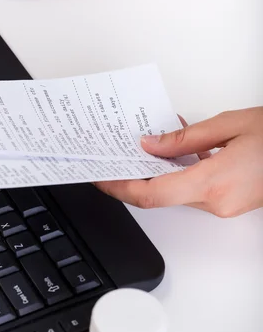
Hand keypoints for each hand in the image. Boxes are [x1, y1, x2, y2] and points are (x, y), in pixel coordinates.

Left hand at [96, 108, 262, 217]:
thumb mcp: (228, 125)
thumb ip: (183, 138)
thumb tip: (150, 145)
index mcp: (213, 182)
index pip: (152, 194)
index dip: (120, 188)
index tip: (102, 178)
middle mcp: (217, 202)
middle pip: (161, 194)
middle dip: (137, 173)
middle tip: (118, 152)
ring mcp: (225, 206)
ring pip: (177, 192)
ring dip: (160, 170)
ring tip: (149, 141)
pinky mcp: (230, 203)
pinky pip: (194, 190)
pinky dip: (180, 171)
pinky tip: (178, 148)